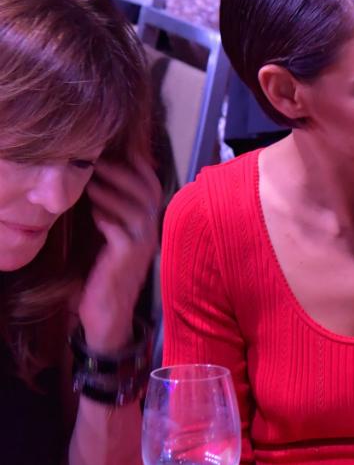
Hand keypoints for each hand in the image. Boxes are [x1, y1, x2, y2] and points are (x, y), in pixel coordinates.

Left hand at [78, 156, 162, 351]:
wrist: (107, 314)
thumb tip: (98, 183)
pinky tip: (94, 213)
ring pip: (134, 210)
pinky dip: (107, 218)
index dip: (140, 167)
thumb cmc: (105, 274)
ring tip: (91, 182)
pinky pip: (120, 232)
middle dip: (123, 173)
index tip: (122, 151)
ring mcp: (141, 246)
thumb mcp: (112, 239)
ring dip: (112, 193)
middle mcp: (151, 233)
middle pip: (147, 194)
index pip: (153, 188)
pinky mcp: (126, 259)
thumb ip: (112, 214)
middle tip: (99, 161)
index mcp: (149, 226)